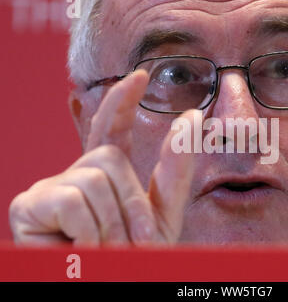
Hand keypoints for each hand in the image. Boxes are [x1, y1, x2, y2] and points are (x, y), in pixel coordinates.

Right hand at [9, 70, 196, 245]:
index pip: (113, 128)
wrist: (113, 285)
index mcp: (108, 176)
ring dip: (113, 224)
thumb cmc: (136, 258)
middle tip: (133, 244)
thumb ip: (175, 169)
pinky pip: (72, 199)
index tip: (140, 76)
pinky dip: (89, 231)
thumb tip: (190, 118)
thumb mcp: (164, 213)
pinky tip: (81, 250)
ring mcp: (51, 188)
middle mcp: (77, 175)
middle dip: (132, 204)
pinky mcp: (29, 205)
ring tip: (107, 251)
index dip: (123, 101)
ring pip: (93, 178)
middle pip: (110, 158)